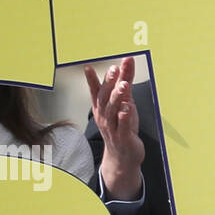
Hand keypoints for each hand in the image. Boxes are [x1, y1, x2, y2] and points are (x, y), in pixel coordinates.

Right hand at [86, 58, 143, 199]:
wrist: (124, 156)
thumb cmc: (123, 125)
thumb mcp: (125, 100)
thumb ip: (126, 79)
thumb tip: (127, 59)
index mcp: (101, 107)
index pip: (95, 91)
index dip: (91, 80)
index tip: (87, 67)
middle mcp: (104, 116)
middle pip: (104, 98)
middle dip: (109, 83)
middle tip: (114, 69)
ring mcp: (112, 127)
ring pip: (112, 110)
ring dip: (117, 97)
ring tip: (124, 85)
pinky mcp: (122, 137)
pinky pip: (122, 126)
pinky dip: (124, 117)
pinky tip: (127, 108)